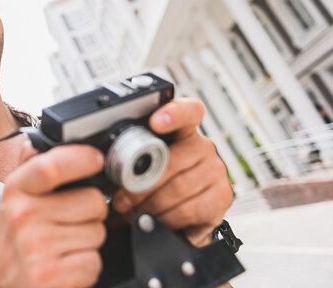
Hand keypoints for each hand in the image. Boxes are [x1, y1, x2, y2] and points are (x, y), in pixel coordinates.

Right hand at [0, 141, 107, 287]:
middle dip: (92, 214)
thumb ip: (27, 170)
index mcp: (17, 190)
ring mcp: (35, 246)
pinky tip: (66, 266)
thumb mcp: (12, 202)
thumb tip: (35, 142)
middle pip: (93, 201)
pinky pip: (93, 261)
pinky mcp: (49, 275)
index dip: (82, 158)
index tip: (96, 159)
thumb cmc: (12, 245)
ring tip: (64, 246)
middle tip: (70, 223)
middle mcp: (23, 215)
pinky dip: (86, 267)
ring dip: (88, 242)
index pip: (52, 165)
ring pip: (97, 232)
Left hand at [111, 97, 232, 245]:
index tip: (156, 121)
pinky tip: (158, 220)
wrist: (184, 215)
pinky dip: (168, 219)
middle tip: (122, 200)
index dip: (174, 114)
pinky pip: (190, 210)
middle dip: (140, 186)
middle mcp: (203, 147)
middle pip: (172, 161)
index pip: (188, 112)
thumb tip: (111, 168)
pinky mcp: (222, 197)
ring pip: (178, 189)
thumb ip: (133, 159)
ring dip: (151, 205)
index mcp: (183, 131)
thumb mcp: (144, 166)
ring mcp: (215, 171)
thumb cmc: (159, 185)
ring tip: (136, 212)